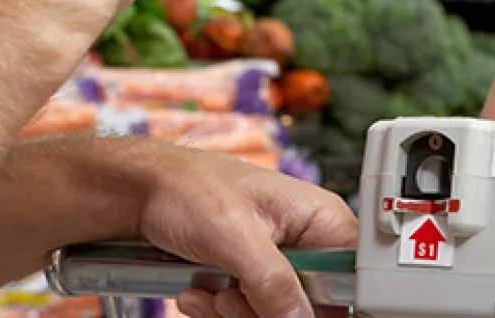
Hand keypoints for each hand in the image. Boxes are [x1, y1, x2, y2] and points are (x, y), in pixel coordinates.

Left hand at [139, 145, 357, 317]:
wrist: (142, 193)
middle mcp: (305, 242)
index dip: (328, 298)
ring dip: (238, 314)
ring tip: (210, 292)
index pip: (352, 272)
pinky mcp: (252, 279)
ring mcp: (278, 263)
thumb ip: (273, 279)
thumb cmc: (187, 188)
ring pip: (280, 314)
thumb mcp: (234, 234)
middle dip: (269, 311)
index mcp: (318, 218)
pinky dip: (221, 312)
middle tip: (234, 297)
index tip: (296, 309)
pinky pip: (252, 313)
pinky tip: (200, 293)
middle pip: (314, 304)